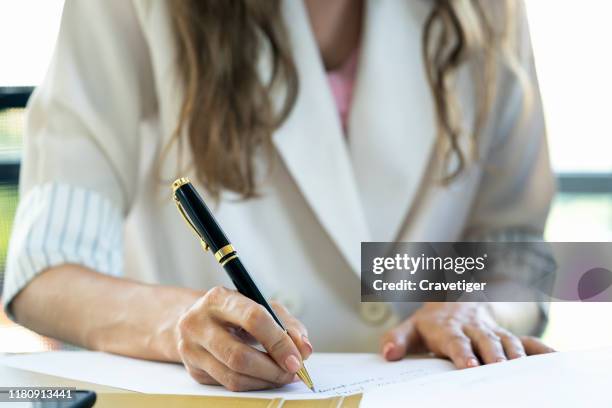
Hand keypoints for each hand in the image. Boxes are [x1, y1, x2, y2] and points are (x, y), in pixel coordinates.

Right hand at [176, 286, 312, 390]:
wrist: (197, 320)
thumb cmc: (236, 311)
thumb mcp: (262, 306)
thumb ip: (287, 324)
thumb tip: (304, 349)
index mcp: (219, 298)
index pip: (253, 319)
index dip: (278, 342)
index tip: (297, 358)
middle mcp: (198, 322)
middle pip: (239, 356)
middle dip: (273, 369)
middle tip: (293, 372)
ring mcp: (191, 348)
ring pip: (233, 376)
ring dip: (265, 381)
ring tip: (283, 376)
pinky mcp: (193, 370)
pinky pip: (228, 385)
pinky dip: (253, 385)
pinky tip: (265, 378)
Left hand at [380, 303, 553, 367]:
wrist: (456, 302)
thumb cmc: (430, 322)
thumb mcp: (410, 327)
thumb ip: (396, 339)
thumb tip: (387, 355)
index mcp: (448, 327)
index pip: (455, 341)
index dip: (462, 353)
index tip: (469, 366)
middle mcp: (473, 328)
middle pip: (485, 341)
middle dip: (493, 354)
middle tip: (499, 370)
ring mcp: (492, 331)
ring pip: (508, 341)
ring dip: (516, 355)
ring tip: (524, 372)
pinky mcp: (507, 335)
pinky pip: (528, 341)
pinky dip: (542, 350)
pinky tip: (557, 359)